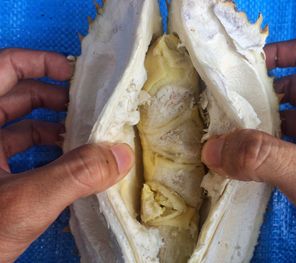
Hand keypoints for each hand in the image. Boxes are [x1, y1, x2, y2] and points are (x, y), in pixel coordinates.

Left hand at [0, 49, 133, 261]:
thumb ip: (75, 175)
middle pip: (17, 95)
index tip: (74, 74)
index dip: (39, 61)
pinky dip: (46, 152)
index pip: (4, 67)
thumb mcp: (25, 201)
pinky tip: (70, 162)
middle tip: (89, 107)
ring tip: (86, 135)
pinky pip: (20, 152)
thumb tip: (122, 155)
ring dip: (55, 127)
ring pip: (20, 126)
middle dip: (56, 98)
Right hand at [201, 37, 295, 256]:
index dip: (277, 53)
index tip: (244, 70)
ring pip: (292, 119)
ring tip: (231, 136)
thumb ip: (262, 158)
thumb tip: (212, 149)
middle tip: (227, 109)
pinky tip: (250, 161)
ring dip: (262, 126)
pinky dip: (271, 149)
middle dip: (260, 97)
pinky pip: (293, 144)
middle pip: (295, 88)